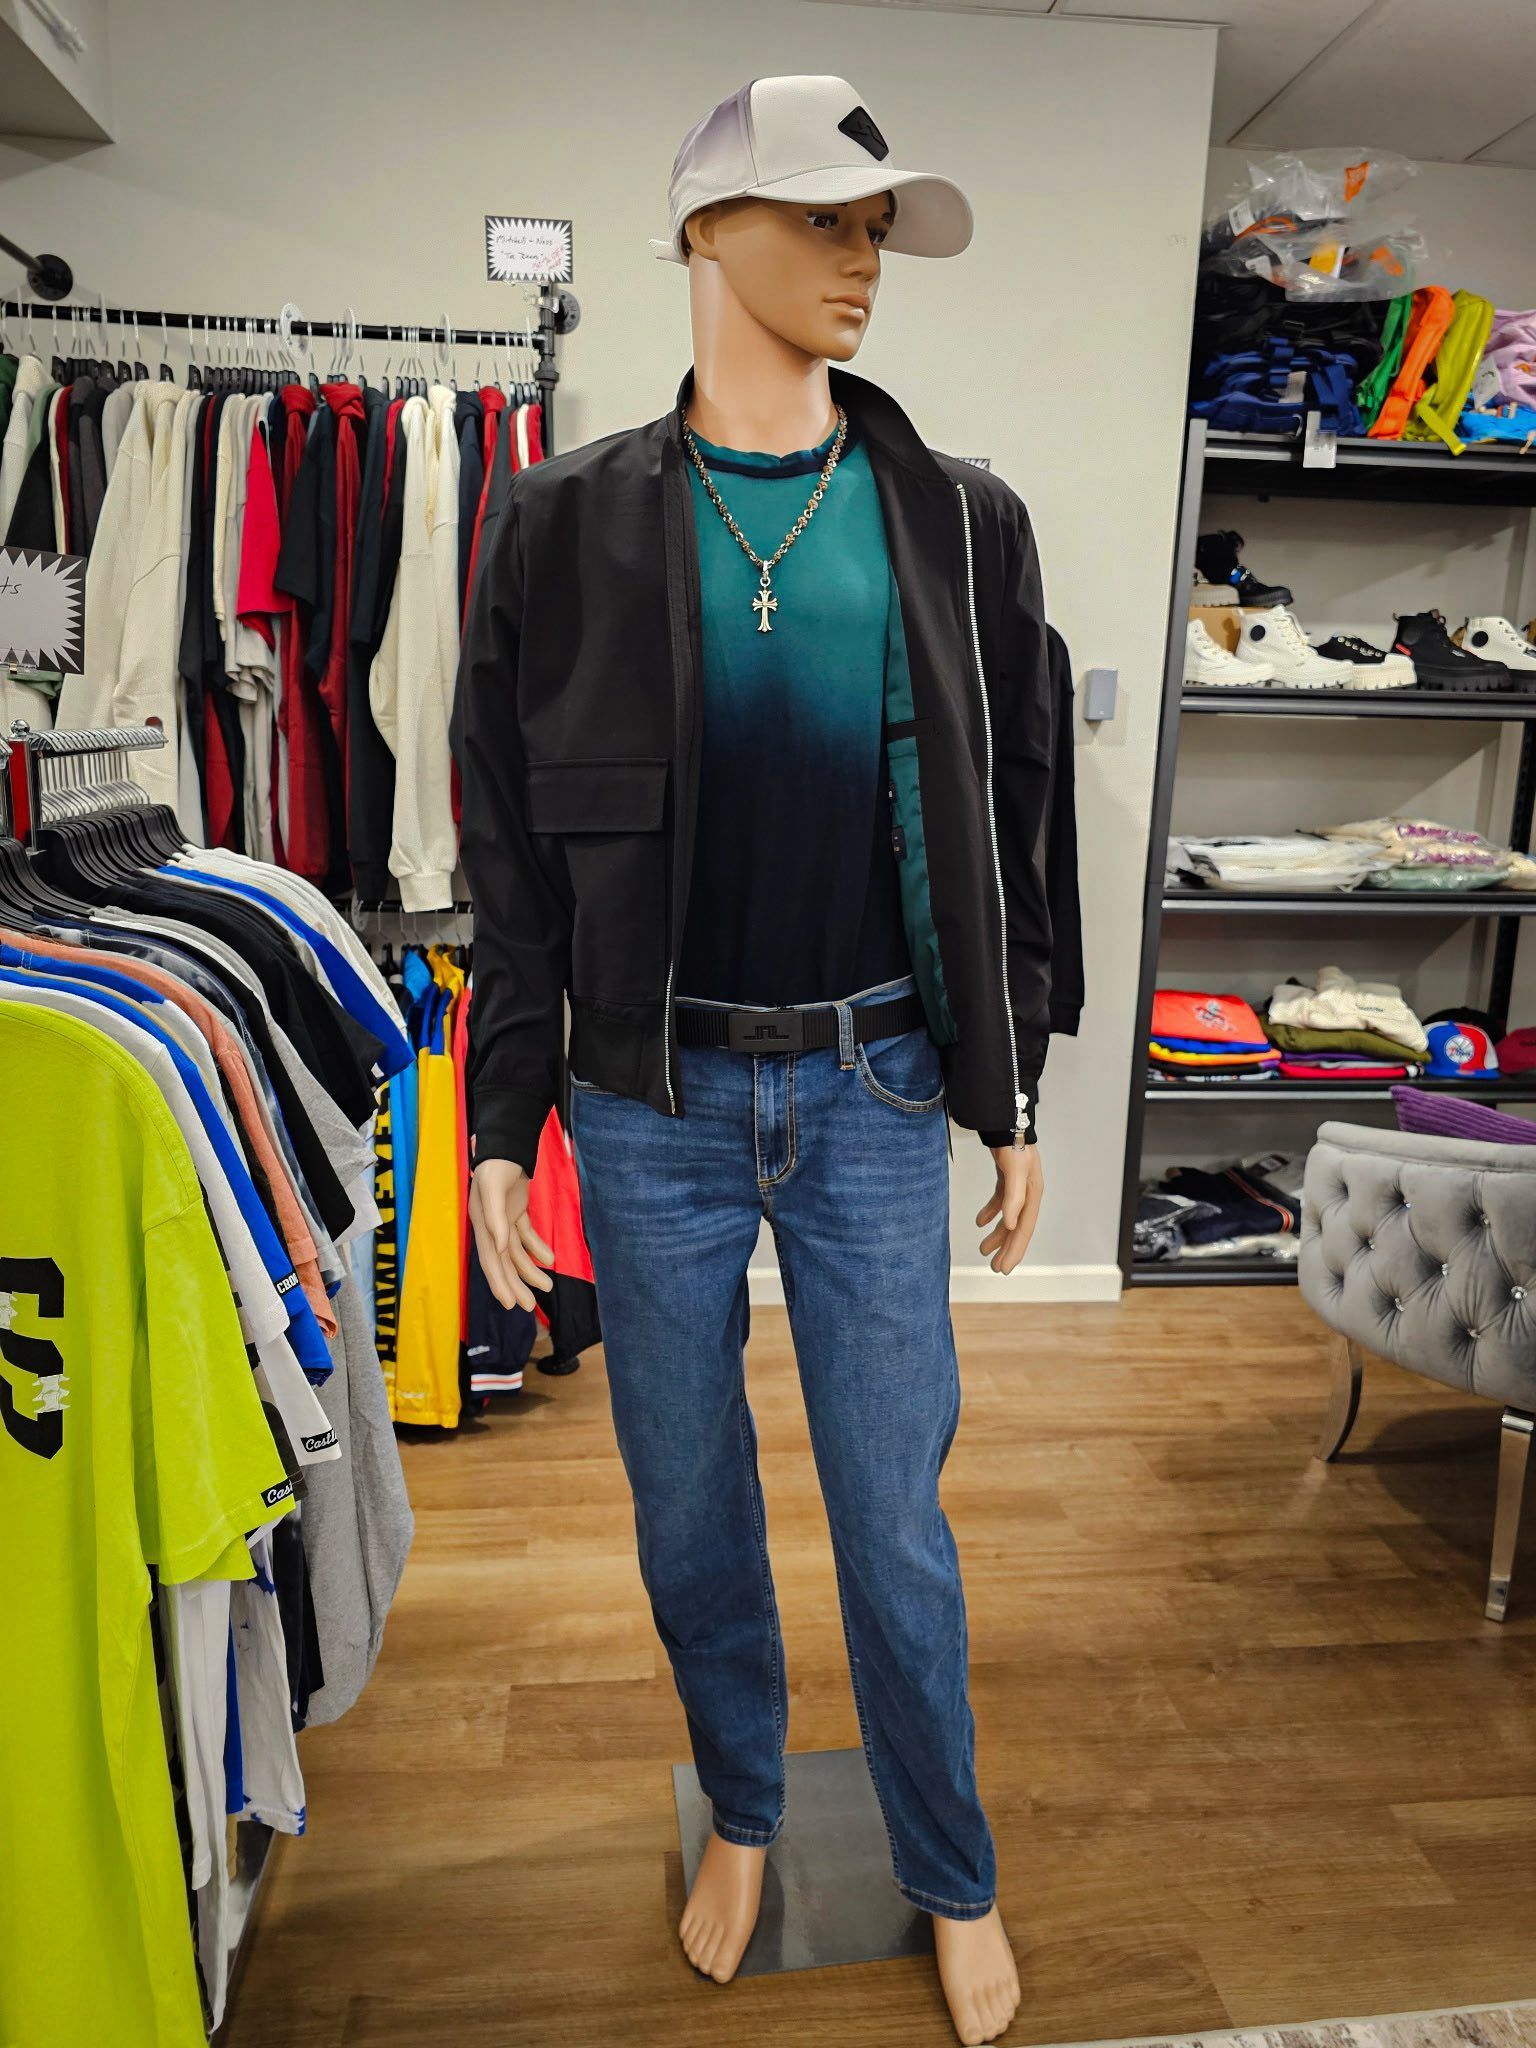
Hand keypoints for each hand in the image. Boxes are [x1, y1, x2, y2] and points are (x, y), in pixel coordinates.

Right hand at [469, 1158, 554, 1312]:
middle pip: (504, 1262)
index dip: (499, 1283)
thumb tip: (501, 1247)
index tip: (509, 1304)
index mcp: (482, 1224)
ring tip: (547, 1286)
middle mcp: (491, 1226)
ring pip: (517, 1252)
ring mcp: (503, 1220)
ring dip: (530, 1269)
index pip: (491, 1260)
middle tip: (528, 1306)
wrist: (507, 1143)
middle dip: (515, 1284)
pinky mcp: (516, 1211)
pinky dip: (537, 1247)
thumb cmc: (496, 1164)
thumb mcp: (493, 1188)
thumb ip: (496, 1219)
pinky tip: (550, 1259)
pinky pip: (526, 1235)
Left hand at [976, 1144, 1043, 1273]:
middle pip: (1018, 1228)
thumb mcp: (1014, 1171)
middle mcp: (1028, 1194)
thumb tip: (1010, 1225)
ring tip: (984, 1249)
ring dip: (997, 1234)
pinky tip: (979, 1221)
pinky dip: (991, 1213)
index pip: (1024, 1230)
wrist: (1007, 1122)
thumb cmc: (1014, 1144)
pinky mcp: (1007, 1180)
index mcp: (1033, 1195)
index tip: (1004, 1268)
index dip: (1014, 1251)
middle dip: (1007, 1249)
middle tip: (996, 1268)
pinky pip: (1000, 1202)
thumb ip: (1012, 1198)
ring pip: (1009, 1218)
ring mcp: (1018, 1187)